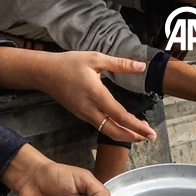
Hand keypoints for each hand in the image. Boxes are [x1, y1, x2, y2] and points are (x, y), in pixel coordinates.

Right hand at [39, 52, 155, 142]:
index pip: (120, 116)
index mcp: (97, 95)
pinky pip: (99, 126)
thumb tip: (141, 66)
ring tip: (139, 132)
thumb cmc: (70, 63)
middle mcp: (90, 109)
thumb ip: (120, 64)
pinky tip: (121, 124)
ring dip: (124, 134)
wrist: (45, 73)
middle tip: (149, 137)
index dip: (137, 127)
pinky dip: (113, 128)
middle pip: (114, 131)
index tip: (150, 133)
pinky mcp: (81, 114)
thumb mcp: (96, 59)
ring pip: (107, 131)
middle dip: (133, 136)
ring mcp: (84, 114)